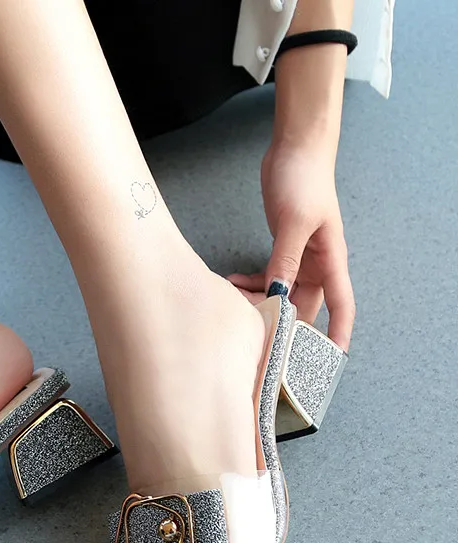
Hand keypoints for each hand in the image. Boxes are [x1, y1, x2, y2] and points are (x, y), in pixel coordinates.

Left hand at [228, 140, 354, 350]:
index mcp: (331, 260)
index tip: (330, 361)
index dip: (336, 335)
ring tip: (234, 303)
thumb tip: (279, 295)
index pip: (341, 306)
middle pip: (304, 306)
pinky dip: (251, 282)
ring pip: (281, 293)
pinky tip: (232, 281)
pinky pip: (268, 276)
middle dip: (283, 323)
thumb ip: (286, 260)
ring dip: (260, 301)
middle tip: (258, 338)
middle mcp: (318, 264)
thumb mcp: (294, 223)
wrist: (294, 150)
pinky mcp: (282, 249)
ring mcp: (299, 258)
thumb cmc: (304, 180)